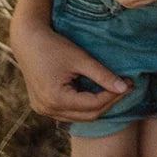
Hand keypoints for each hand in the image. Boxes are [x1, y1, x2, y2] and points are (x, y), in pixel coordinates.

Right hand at [9, 11, 130, 120]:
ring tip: (115, 89)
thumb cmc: (54, 46)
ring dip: (98, 106)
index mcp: (55, 99)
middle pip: (87, 115)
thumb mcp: (81, 59)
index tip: (130, 83)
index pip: (93, 105)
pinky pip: (69, 112)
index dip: (114, 96)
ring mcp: (44, 110)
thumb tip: (124, 87)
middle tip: (126, 87)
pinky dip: (84, 105)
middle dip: (109, 102)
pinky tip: (96, 92)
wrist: (27, 40)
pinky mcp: (43, 105)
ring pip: (79, 116)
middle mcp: (48, 109)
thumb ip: (102, 74)